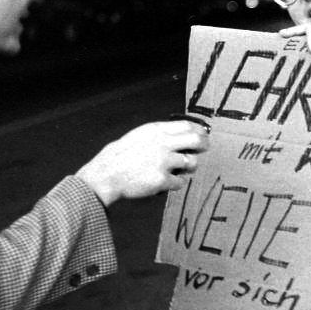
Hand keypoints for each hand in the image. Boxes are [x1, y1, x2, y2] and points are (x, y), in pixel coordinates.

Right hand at [76, 120, 209, 206]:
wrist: (106, 174)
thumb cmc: (123, 156)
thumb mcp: (141, 135)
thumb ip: (161, 134)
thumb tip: (186, 132)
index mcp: (156, 131)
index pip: (187, 126)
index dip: (199, 131)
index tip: (203, 136)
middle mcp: (162, 144)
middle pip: (197, 141)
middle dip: (204, 146)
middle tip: (203, 150)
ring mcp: (163, 162)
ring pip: (192, 163)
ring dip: (187, 168)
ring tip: (176, 170)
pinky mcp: (162, 179)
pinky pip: (180, 182)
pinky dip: (174, 183)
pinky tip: (163, 182)